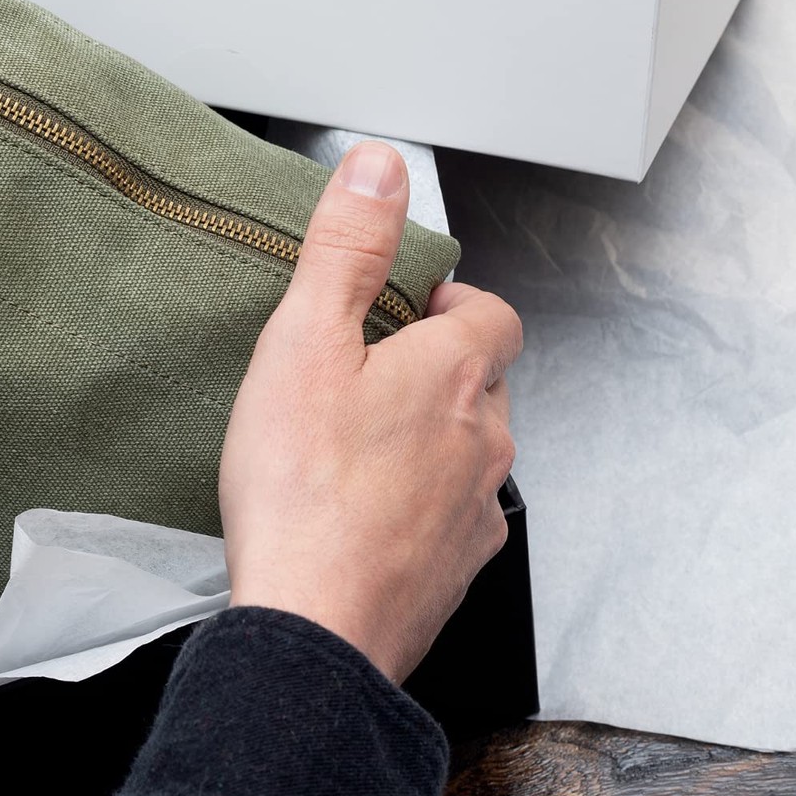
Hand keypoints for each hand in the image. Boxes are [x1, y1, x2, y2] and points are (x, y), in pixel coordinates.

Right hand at [220, 141, 521, 681]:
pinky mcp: (455, 571)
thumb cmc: (301, 489)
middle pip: (482, 382)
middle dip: (434, 369)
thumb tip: (380, 168)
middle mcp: (485, 439)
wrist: (312, 626)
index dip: (454, 302)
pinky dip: (416, 506)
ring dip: (427, 440)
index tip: (406, 308)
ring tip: (352, 447)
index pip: (494, 313)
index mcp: (455, 373)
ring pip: (467, 452)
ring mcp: (476, 511)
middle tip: (363, 374)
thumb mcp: (304, 342)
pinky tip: (357, 514)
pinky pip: (449, 519)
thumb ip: (346, 249)